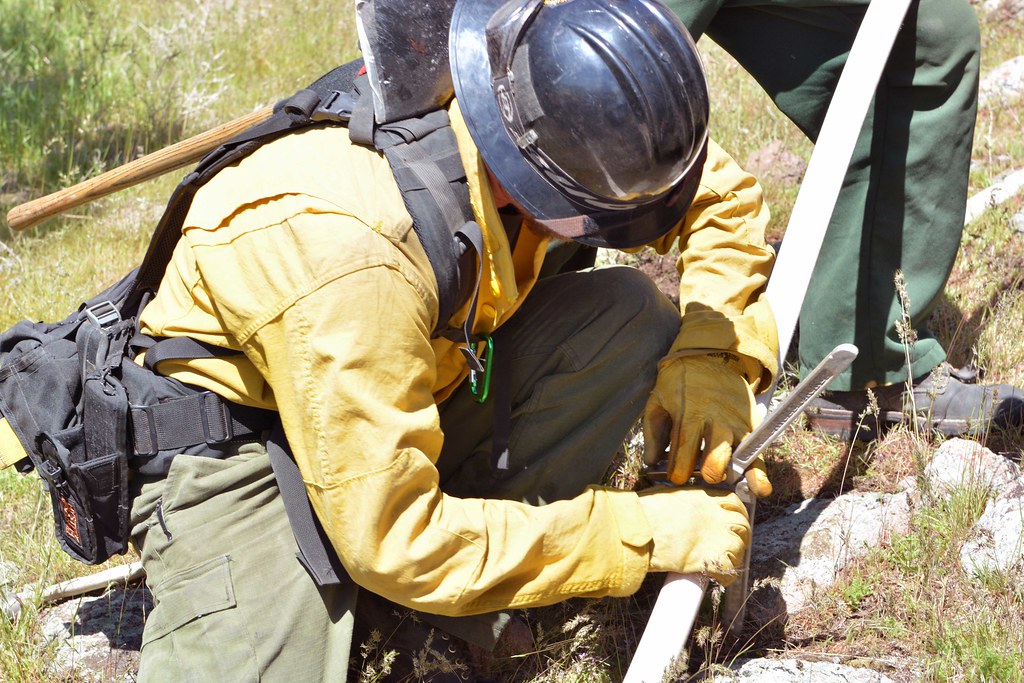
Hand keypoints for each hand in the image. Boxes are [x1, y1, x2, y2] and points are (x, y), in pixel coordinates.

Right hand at [637, 486, 749, 584]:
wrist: (636, 529)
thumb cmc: (642, 513)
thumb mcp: (666, 496)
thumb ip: (681, 502)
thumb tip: (680, 509)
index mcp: (703, 498)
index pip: (733, 502)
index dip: (737, 512)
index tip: (733, 520)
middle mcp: (714, 515)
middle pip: (742, 524)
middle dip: (742, 535)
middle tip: (735, 544)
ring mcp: (714, 536)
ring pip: (739, 546)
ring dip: (736, 555)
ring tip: (727, 563)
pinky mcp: (709, 558)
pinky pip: (729, 570)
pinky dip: (728, 577)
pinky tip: (721, 580)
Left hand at [642, 353, 770, 496]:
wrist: (710, 358)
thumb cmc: (679, 384)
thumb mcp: (658, 400)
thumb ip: (653, 432)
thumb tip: (650, 462)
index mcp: (690, 414)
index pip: (685, 451)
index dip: (679, 472)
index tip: (675, 478)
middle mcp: (716, 421)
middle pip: (714, 462)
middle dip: (705, 476)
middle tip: (698, 475)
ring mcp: (736, 424)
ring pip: (736, 460)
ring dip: (730, 476)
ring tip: (724, 486)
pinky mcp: (751, 426)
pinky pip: (757, 453)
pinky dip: (760, 473)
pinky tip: (761, 489)